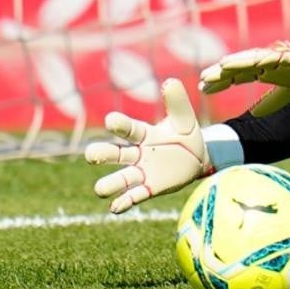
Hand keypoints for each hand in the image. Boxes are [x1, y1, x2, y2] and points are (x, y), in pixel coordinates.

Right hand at [84, 78, 211, 213]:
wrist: (197, 158)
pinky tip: (115, 207)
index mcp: (144, 134)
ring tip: (101, 189)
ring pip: (118, 179)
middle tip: (92, 155)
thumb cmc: (185, 135)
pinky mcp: (149, 188)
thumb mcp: (185, 119)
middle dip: (101, 154)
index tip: (111, 120)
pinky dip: (123, 202)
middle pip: (113, 154)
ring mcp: (141, 172)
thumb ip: (177, 103)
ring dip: (108, 184)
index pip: (129, 129)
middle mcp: (136, 153)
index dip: (120, 124)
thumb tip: (171, 81)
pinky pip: (133, 196)